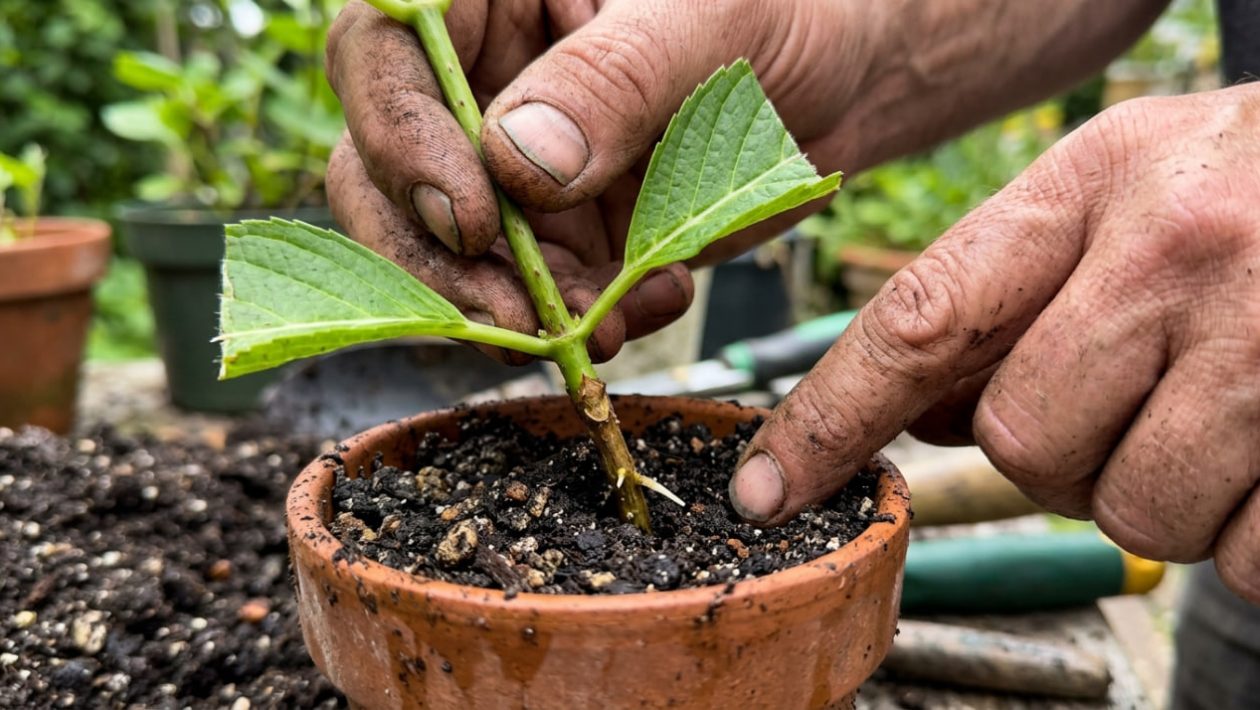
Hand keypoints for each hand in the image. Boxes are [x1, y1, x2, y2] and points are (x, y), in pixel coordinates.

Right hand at [323, 0, 864, 360]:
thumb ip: (614, 79)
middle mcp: (480, 78)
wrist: (851, 72)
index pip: (379, 52)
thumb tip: (515, 162)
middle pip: (381, 169)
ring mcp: (513, 161)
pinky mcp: (560, 229)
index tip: (472, 218)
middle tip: (512, 315)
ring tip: (603, 325)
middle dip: (437, 259)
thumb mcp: (711, 17)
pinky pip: (535, 293)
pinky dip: (582, 319)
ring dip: (512, 307)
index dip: (398, 138)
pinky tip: (655, 302)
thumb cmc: (791, 5)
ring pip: (447, 251)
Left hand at [729, 85, 1259, 601]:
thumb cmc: (1250, 188)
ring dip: (1155, 494)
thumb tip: (913, 415)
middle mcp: (1173, 253)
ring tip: (1210, 417)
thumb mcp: (1118, 194)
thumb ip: (1009, 296)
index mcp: (1090, 189)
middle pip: (1020, 444)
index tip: (768, 490)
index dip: (829, 418)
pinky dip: (1246, 530)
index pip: (918, 319)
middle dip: (1054, 456)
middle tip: (1123, 405)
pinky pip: (1244, 554)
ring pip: (1132, 512)